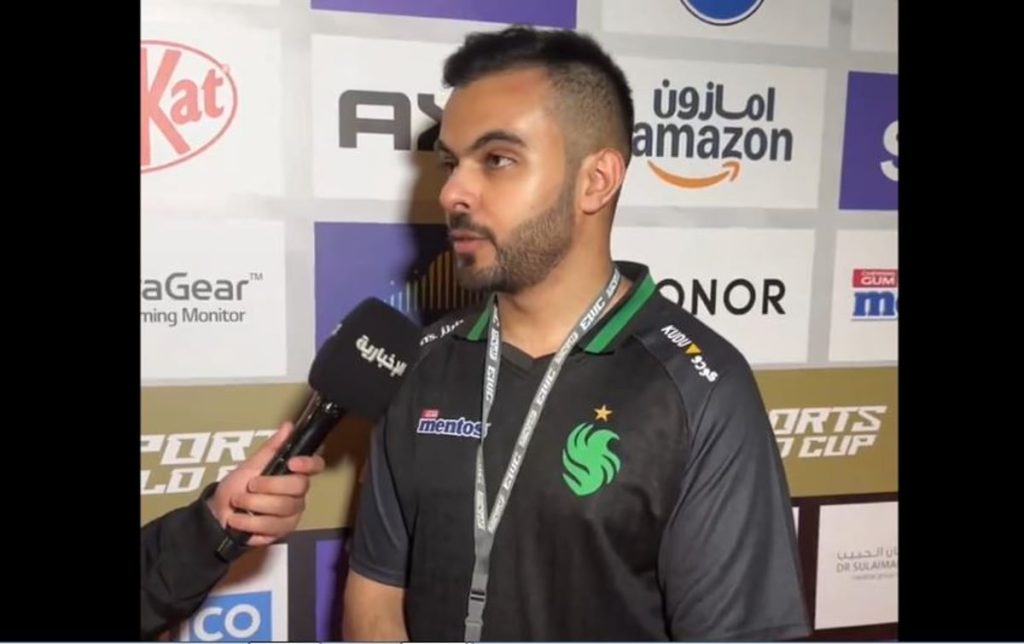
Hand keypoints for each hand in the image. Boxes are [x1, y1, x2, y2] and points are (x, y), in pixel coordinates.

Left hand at [206, 421, 325, 546]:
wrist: (218, 514)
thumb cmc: (236, 487)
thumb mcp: (250, 465)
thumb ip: (271, 448)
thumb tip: (289, 426)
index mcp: (293, 474)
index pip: (315, 466)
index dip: (308, 463)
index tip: (291, 463)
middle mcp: (298, 494)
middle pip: (298, 487)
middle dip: (269, 486)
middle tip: (249, 486)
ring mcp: (291, 514)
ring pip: (283, 509)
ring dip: (254, 505)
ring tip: (238, 504)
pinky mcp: (281, 532)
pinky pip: (271, 528)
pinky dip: (249, 523)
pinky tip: (239, 520)